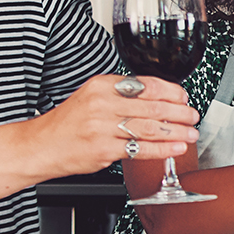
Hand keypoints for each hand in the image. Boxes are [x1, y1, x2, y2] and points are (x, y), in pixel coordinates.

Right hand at [31, 75, 197, 176]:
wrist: (40, 146)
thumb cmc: (66, 125)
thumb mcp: (90, 98)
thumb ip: (119, 96)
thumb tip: (155, 99)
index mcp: (102, 85)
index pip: (146, 84)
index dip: (171, 91)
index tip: (183, 97)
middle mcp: (103, 104)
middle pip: (153, 106)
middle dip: (179, 112)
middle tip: (193, 116)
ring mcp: (103, 127)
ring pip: (150, 128)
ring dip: (176, 131)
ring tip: (190, 133)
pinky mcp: (104, 149)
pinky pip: (141, 149)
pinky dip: (163, 149)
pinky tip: (176, 148)